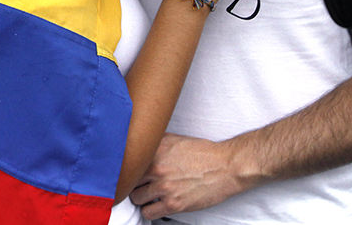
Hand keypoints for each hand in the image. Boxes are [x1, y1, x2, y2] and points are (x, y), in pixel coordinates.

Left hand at [129, 133, 246, 218]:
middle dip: (133, 182)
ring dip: (141, 197)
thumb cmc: (204, 153)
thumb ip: (155, 143)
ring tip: (148, 194)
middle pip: (128, 180)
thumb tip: (140, 144)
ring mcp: (164, 187)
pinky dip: (150, 210)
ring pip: (136, 198)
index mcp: (156, 150)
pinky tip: (155, 205)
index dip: (126, 167)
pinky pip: (148, 212)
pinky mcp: (174, 204)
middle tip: (138, 183)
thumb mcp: (175, 140)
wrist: (226, 167)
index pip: (127, 160)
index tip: (126, 170)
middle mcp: (157, 168)